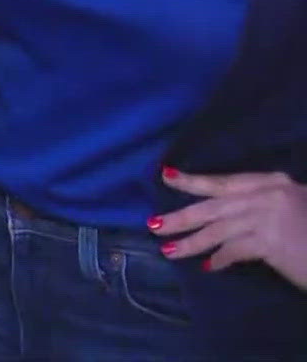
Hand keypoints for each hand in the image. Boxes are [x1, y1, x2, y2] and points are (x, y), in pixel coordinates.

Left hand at [153, 168, 306, 286]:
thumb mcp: (291, 209)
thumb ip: (259, 208)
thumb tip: (224, 218)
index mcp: (273, 182)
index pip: (224, 181)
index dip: (194, 182)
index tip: (167, 177)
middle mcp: (268, 194)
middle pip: (214, 206)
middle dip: (181, 216)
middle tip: (153, 224)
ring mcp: (269, 217)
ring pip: (218, 230)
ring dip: (191, 242)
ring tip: (169, 250)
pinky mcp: (271, 242)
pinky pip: (235, 251)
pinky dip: (221, 259)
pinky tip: (208, 266)